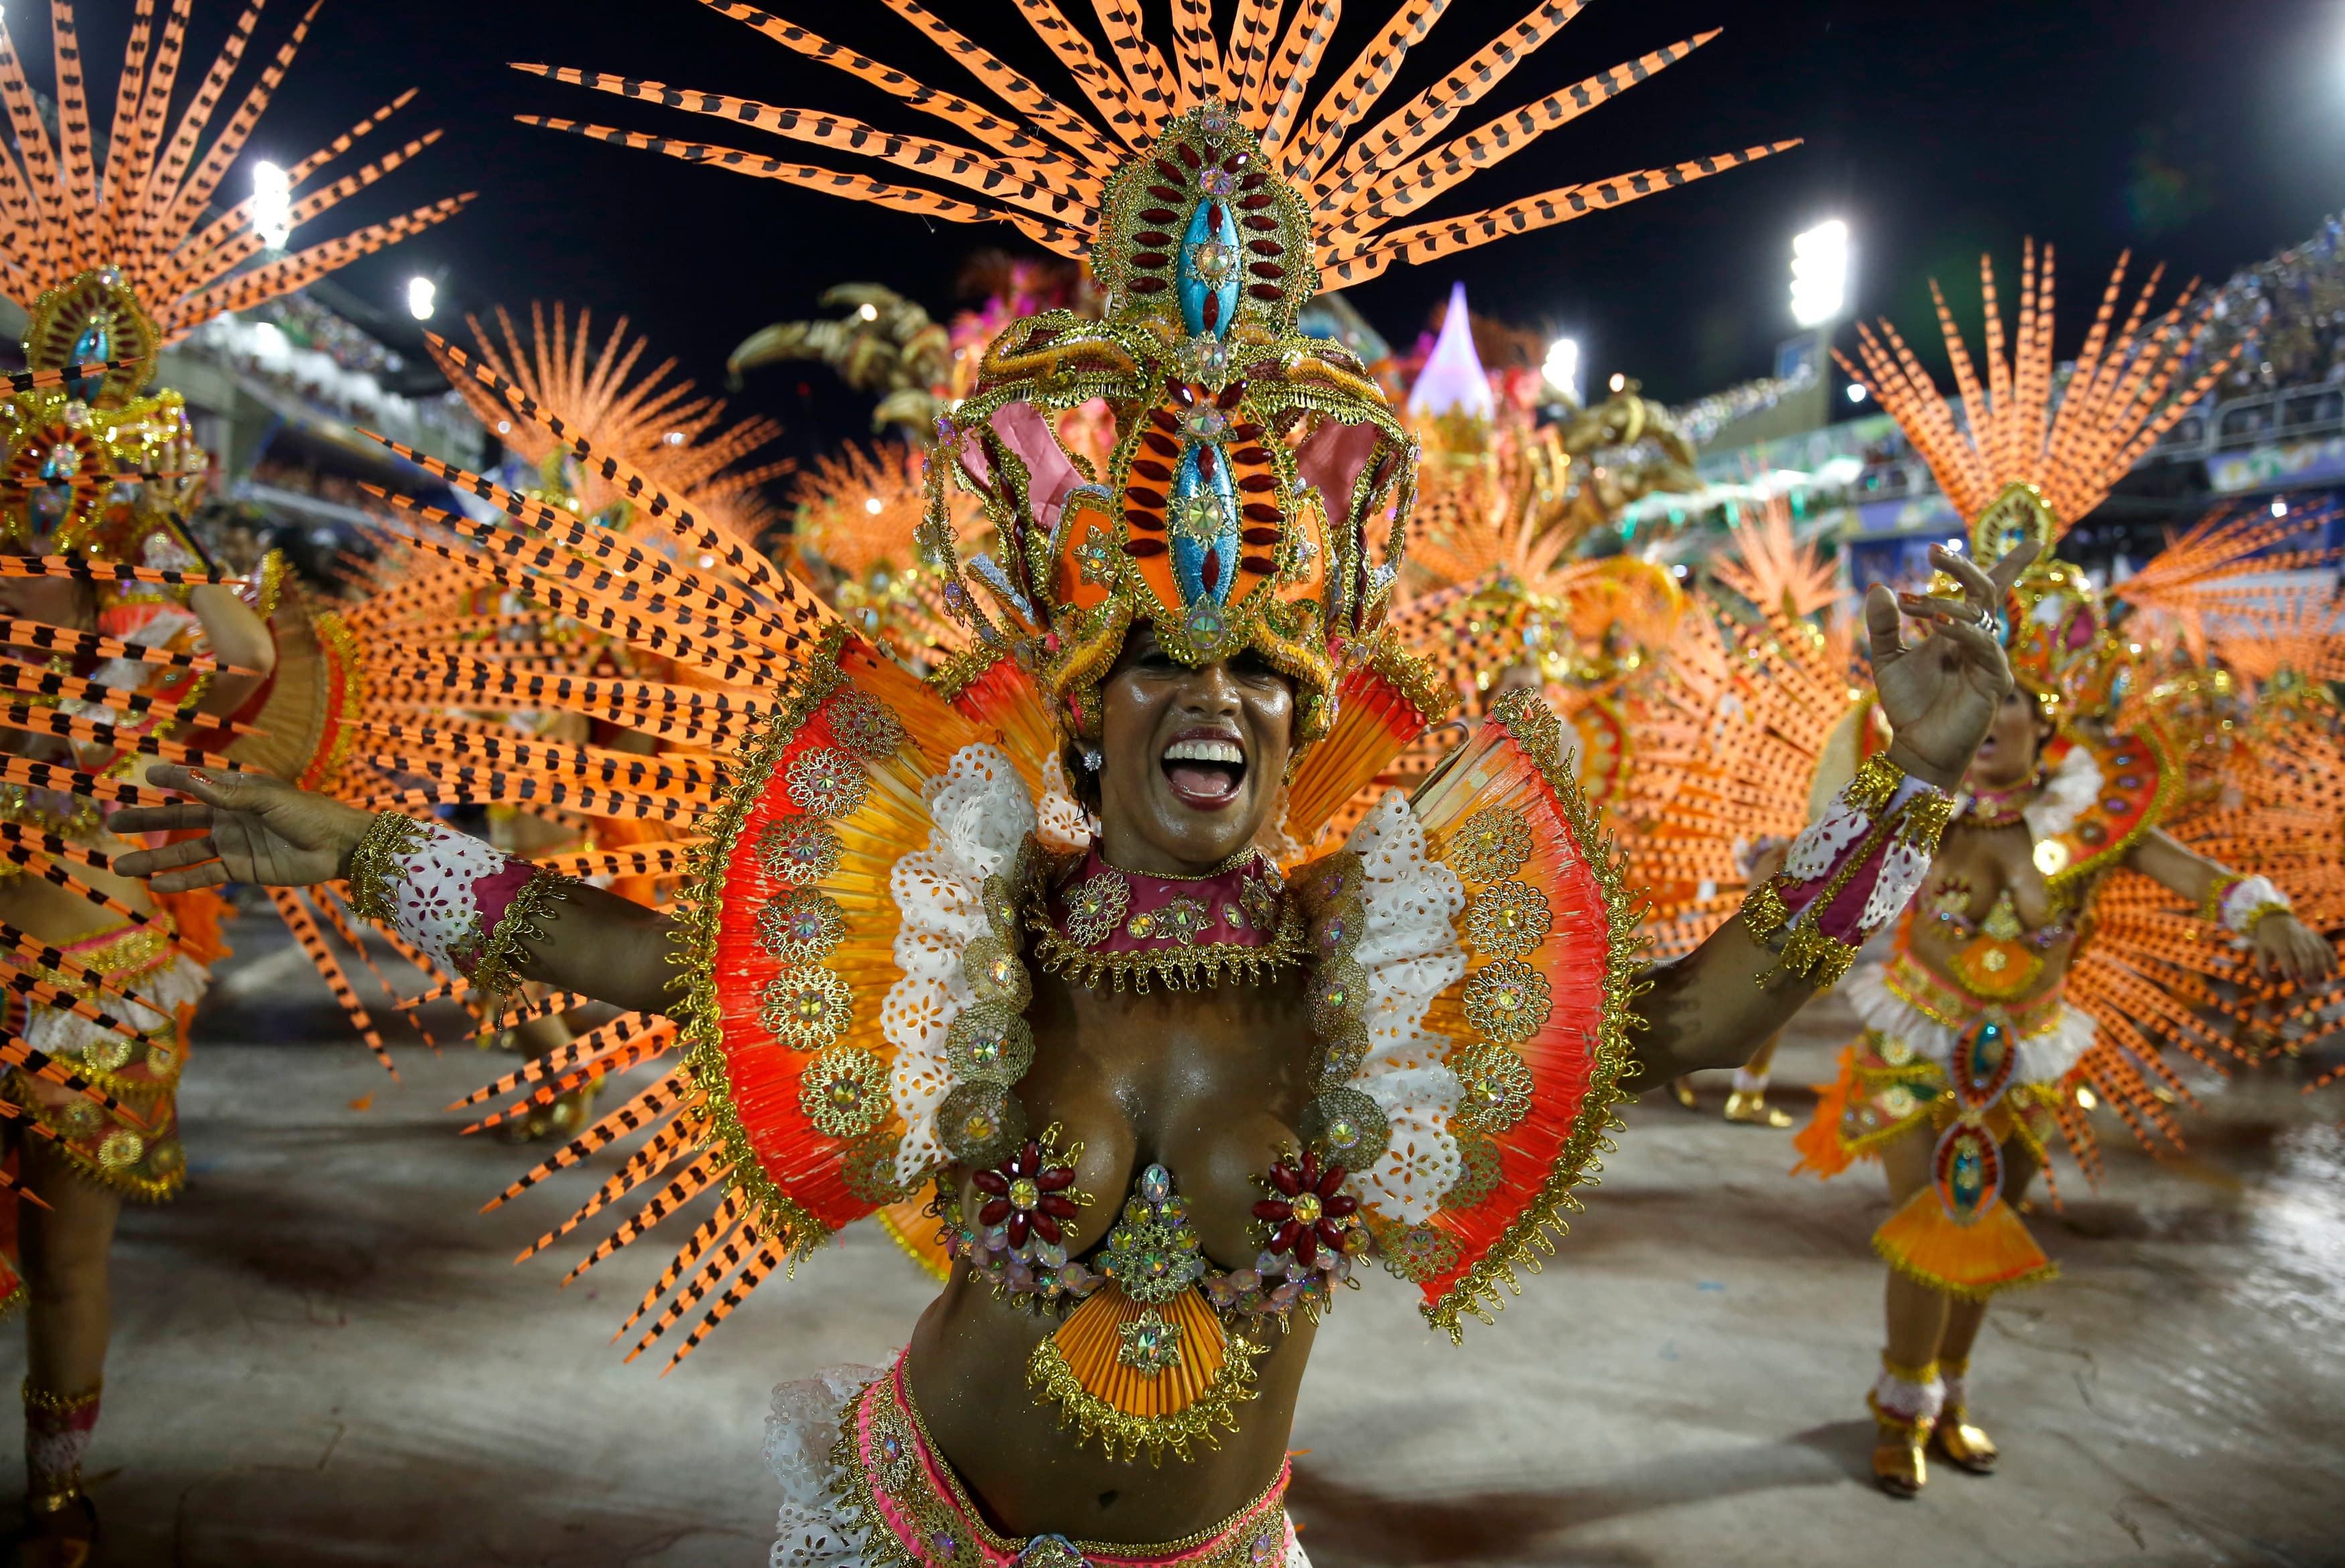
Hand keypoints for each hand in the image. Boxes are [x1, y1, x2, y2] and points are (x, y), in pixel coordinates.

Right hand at [109, 765, 377, 890]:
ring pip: (185, 851)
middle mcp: (228, 817)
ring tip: (120, 864)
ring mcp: (233, 844)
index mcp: (236, 792)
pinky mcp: (242, 869)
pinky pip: (205, 874)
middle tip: (113, 822)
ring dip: (154, 859)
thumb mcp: (266, 798)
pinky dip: (181, 880)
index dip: (172, 779)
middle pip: (179, 820)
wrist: (338, 846)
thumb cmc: (307, 812)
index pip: (195, 784)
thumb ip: (225, 794)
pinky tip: (156, 884)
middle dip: (147, 820)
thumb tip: (183, 778)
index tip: (145, 776)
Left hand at [1865, 540, 2040, 789]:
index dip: (2011, 564)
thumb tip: (1878, 587)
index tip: (2034, 540)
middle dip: (1962, 568)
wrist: (1916, 747)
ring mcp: (1990, 659)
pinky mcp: (1994, 680)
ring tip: (1910, 603)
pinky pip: (1982, 645)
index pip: (1988, 591)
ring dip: (1943, 604)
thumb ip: (1884, 625)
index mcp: (1960, 630)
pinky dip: (1960, 630)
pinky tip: (1937, 624)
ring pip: (1979, 615)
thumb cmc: (1908, 704)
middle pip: (1985, 591)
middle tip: (1933, 552)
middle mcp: (1980, 640)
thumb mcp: (1887, 659)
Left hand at [2250, 912, 2337, 984]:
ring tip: (2321, 981)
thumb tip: (2273, 982)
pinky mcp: (2316, 937)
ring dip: (2321, 967)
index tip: (2291, 979)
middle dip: (2308, 970)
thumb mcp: (2260, 950)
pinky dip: (2332, 959)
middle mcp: (2294, 938)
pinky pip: (2326, 948)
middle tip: (2309, 985)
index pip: (2285, 954)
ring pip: (2317, 951)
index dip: (2289, 967)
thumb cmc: (2268, 940)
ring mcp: (2307, 937)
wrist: (2276, 920)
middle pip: (2304, 953)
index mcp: (2278, 942)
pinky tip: (2334, 971)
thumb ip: (2263, 967)